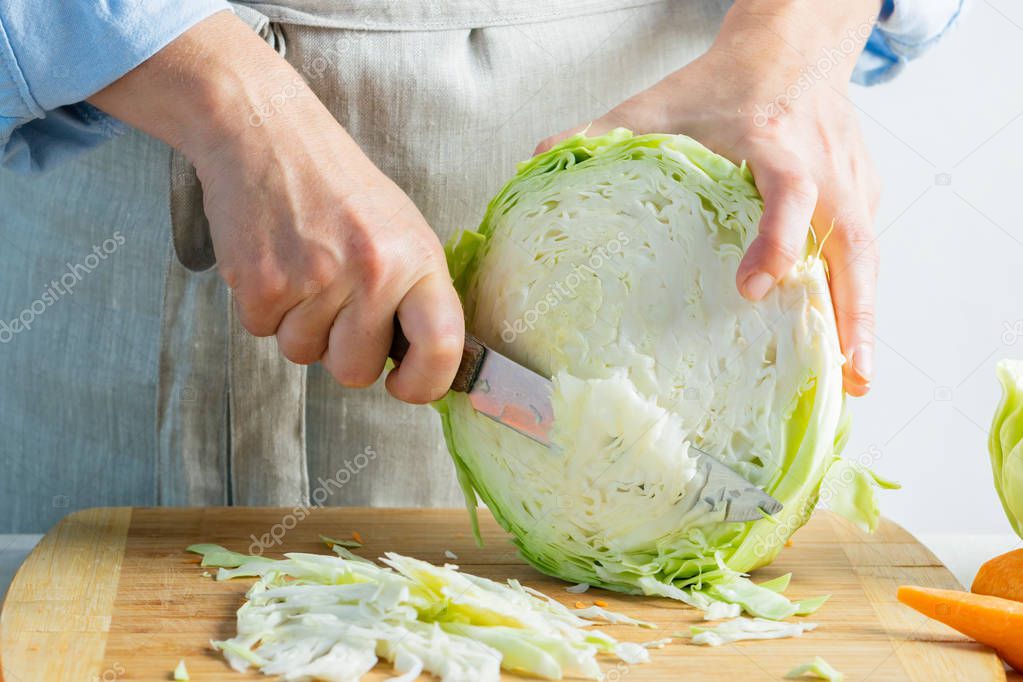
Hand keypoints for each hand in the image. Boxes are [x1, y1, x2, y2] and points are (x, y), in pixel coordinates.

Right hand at [89, 12, 462, 402]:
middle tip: (336, 305)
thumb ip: (415, 294)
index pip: (442, 347)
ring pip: (304, 355)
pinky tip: (274, 262)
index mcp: (417, 259)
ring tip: (303, 271)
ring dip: (300, 326)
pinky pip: (263, 334)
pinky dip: (264, 309)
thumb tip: (424, 363)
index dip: (425, 384)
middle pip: (357, 371)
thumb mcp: (401, 228)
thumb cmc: (337, 186)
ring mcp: (315, 279)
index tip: (405, 385)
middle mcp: (372, 271)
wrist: (265, 133)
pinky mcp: (261, 283)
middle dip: (342, 352)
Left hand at [537, 0, 881, 395]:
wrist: (791, 49)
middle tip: (848, 376)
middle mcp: (824, 164)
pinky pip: (862, 250)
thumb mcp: (658, 105)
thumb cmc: (725, 83)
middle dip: (852, 312)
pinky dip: (855, 295)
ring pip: (865, 256)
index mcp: (775, 141)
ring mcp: (852, 181)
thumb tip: (538, 161)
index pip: (790, 190)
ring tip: (854, 382)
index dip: (777, 237)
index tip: (752, 289)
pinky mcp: (863, 193)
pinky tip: (841, 342)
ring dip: (862, 319)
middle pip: (850, 243)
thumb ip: (601, 134)